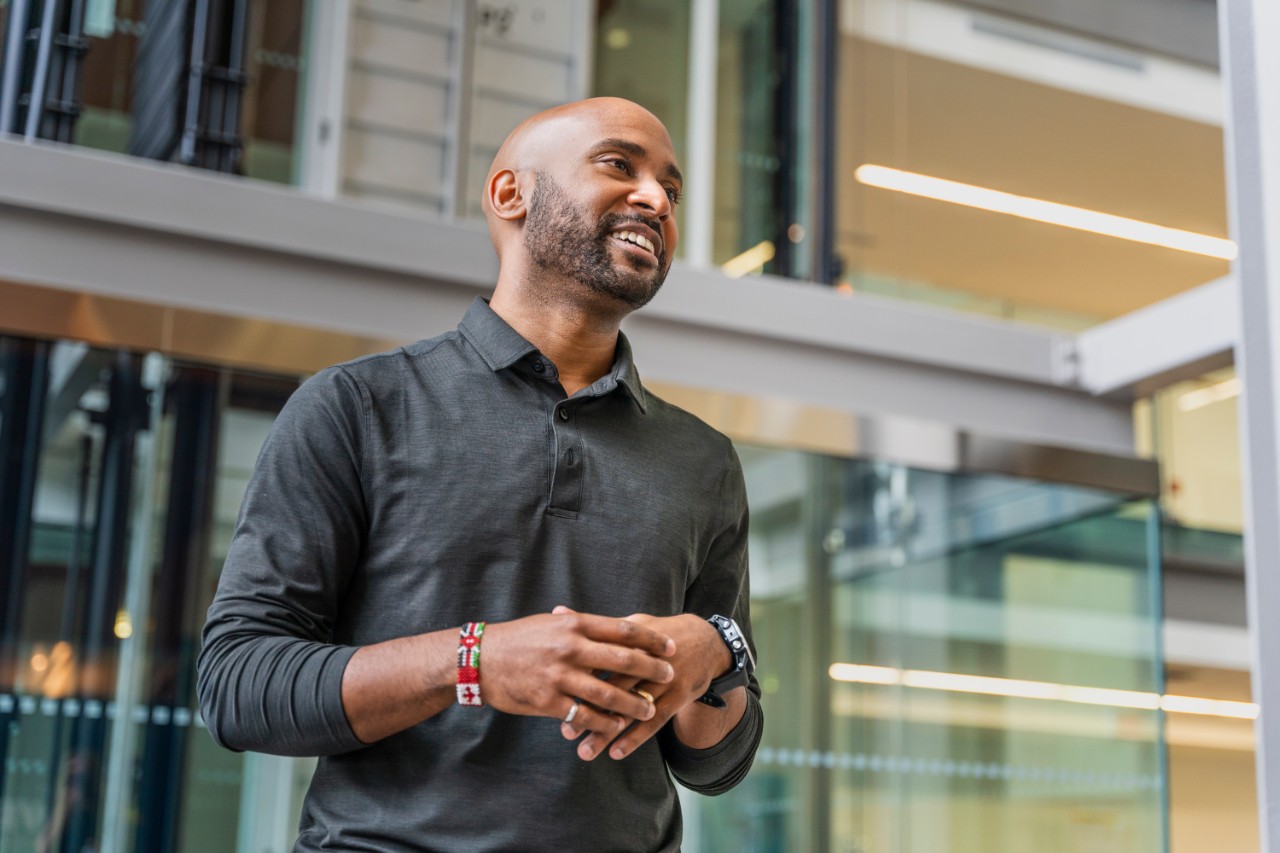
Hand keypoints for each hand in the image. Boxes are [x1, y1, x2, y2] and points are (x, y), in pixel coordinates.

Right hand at [479, 610, 676, 740]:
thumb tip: (607, 625)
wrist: (479, 660)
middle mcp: (570, 648)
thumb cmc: (517, 640)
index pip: (622, 629)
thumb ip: (578, 625)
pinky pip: (584, 715)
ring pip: (607, 693)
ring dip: (633, 703)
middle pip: (622, 660)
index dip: (650, 640)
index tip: (669, 647)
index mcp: (573, 625)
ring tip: (649, 708)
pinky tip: (616, 726)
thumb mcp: (548, 623)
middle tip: (669, 676)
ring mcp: (559, 676)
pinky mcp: (548, 701)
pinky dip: (604, 722)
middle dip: (651, 670)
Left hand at [558, 610, 730, 760]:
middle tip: (566, 732)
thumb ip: (595, 626)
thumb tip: (558, 611)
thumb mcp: (631, 625)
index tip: (557, 696)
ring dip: (608, 732)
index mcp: (631, 637)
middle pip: (614, 687)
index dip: (579, 678)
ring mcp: (667, 677)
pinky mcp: (680, 694)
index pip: (600, 658)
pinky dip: (635, 738)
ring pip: (632, 708)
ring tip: (585, 751)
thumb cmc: (658, 635)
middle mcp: (648, 657)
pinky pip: (656, 720)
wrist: (707, 641)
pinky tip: (616, 753)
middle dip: (589, 711)